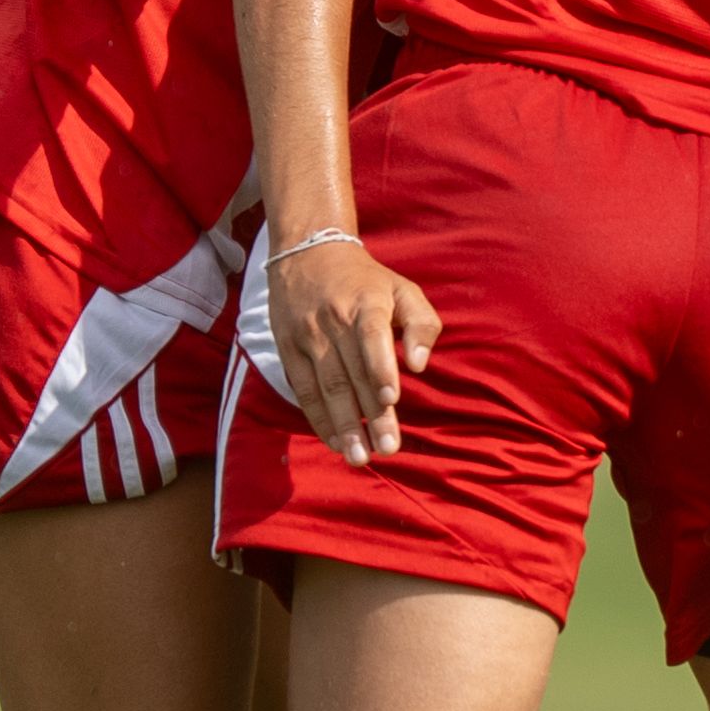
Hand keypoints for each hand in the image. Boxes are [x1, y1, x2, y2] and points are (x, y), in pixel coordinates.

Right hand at [264, 225, 440, 464]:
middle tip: (387, 449)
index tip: (391, 397)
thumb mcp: (403, 289)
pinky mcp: (287, 348)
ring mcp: (307, 336)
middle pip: (351, 372)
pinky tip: (334, 441)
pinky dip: (318, 418)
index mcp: (365, 302)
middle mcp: (333, 319)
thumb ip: (422, 323)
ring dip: (343, 425)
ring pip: (325, 386)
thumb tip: (421, 365)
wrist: (306, 253)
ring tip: (359, 457)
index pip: (370, 334)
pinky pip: (303, 389)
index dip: (380, 365)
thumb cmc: (366, 280)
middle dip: (370, 415)